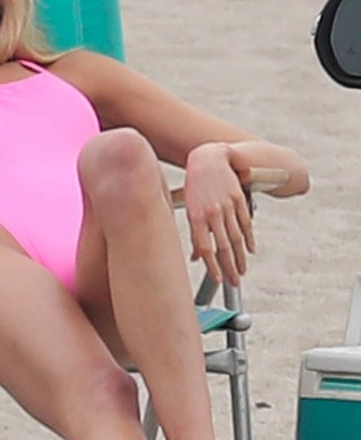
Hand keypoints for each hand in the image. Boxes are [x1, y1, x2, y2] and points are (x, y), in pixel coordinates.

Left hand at [183, 143, 254, 285]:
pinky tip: (249, 250)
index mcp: (196, 215)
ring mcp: (227, 205)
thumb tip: (195, 257)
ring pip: (236, 237)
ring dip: (240, 257)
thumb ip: (195, 233)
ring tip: (241, 272)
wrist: (209, 157)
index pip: (205, 246)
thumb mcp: (189, 208)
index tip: (217, 279)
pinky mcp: (239, 199)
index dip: (212, 265)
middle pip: (223, 245)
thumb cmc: (194, 185)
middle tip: (233, 282)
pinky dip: (249, 239)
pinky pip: (245, 223)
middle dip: (229, 267)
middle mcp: (212, 211)